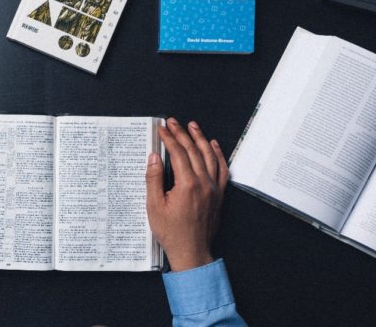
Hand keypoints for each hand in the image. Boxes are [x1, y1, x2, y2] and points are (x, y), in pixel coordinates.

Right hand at [145, 118, 227, 271]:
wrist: (191, 251)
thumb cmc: (172, 233)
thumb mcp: (154, 206)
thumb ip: (154, 179)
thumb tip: (154, 157)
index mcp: (187, 185)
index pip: (178, 153)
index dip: (169, 138)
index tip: (162, 129)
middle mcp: (204, 183)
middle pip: (193, 150)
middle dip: (182, 133)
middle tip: (173, 122)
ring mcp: (214, 188)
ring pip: (209, 156)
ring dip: (200, 138)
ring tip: (193, 126)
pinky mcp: (219, 194)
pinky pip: (221, 169)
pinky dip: (217, 154)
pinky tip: (213, 145)